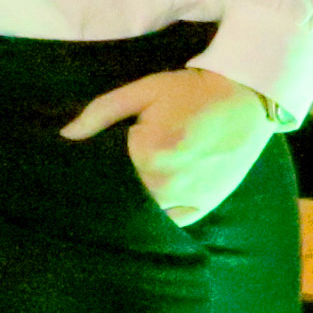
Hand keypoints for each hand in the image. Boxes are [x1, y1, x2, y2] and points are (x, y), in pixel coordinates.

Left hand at [62, 67, 276, 226]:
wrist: (246, 97)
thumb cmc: (190, 91)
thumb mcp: (143, 92)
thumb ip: (100, 112)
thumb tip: (66, 135)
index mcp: (147, 154)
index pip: (103, 176)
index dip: (90, 173)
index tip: (76, 174)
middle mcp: (167, 183)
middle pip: (123, 199)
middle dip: (108, 192)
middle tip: (90, 189)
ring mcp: (189, 197)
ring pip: (146, 214)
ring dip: (132, 208)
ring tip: (118, 198)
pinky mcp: (206, 204)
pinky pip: (172, 220)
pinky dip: (158, 216)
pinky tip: (146, 208)